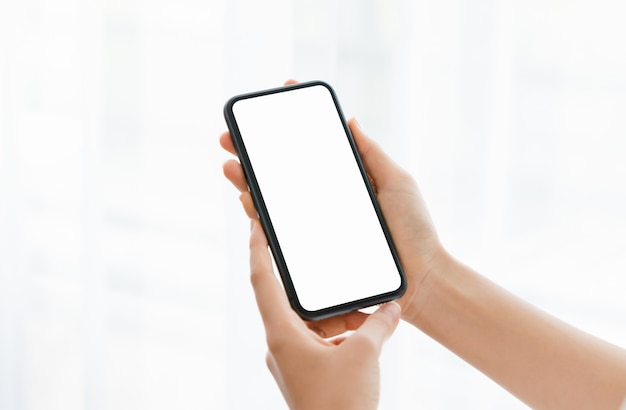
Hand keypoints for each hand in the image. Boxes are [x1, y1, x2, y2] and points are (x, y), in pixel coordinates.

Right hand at [220, 81, 443, 331]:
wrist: (420, 278)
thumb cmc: (415, 230)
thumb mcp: (396, 182)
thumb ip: (371, 153)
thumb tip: (349, 119)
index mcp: (344, 181)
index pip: (313, 150)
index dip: (294, 125)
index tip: (279, 96)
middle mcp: (326, 200)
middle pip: (284, 173)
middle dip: (254, 153)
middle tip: (230, 137)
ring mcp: (317, 224)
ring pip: (274, 200)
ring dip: (247, 181)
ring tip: (231, 166)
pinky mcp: (313, 250)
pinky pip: (279, 231)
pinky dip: (259, 213)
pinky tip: (246, 198)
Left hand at [248, 218, 400, 409]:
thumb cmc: (341, 404)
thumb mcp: (364, 354)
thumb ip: (379, 324)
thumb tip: (393, 308)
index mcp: (281, 334)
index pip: (261, 279)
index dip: (256, 248)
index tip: (255, 222)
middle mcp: (281, 345)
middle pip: (291, 301)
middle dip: (314, 285)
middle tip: (325, 263)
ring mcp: (292, 362)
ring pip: (312, 325)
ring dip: (337, 316)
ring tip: (367, 312)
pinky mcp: (306, 375)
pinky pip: (321, 344)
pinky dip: (342, 335)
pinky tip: (367, 335)